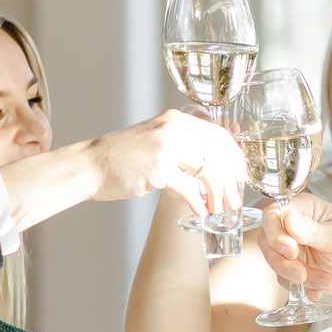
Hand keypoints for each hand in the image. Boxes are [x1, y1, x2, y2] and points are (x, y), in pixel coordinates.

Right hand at [82, 110, 247, 215]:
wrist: (90, 166)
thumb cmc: (124, 157)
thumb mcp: (157, 138)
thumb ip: (184, 142)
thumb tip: (216, 161)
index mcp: (176, 119)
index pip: (220, 135)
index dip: (236, 158)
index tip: (241, 176)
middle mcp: (173, 128)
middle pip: (219, 154)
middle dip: (232, 181)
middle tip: (235, 198)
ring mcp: (165, 147)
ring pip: (209, 171)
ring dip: (218, 194)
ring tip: (219, 208)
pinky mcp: (157, 169)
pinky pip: (189, 189)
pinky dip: (198, 203)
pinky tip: (201, 211)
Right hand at [261, 194, 331, 297]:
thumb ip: (313, 231)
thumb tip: (289, 220)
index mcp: (305, 210)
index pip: (274, 214)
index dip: (275, 232)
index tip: (289, 250)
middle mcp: (295, 228)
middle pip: (269, 242)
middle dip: (282, 261)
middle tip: (300, 273)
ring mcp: (296, 250)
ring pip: (276, 263)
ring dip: (296, 276)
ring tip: (323, 280)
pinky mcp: (299, 269)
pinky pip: (287, 281)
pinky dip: (303, 288)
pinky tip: (321, 288)